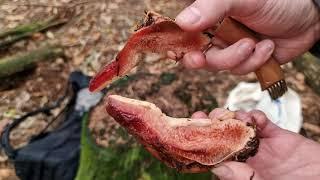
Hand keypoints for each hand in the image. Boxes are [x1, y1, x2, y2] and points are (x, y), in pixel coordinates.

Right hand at [176, 0, 319, 74]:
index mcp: (209, 15)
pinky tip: (267, 48)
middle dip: (210, 59)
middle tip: (204, 59)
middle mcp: (216, 32)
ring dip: (237, 59)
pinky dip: (253, 63)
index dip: (182, 46)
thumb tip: (182, 22)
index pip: (185, 33)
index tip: (188, 54)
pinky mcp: (244, 60)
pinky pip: (239, 71)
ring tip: (255, 44)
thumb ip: (212, 7)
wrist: (308, 18)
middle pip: (199, 56)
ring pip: (219, 66)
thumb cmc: (277, 1)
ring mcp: (229, 48)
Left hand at [191, 109, 319, 179]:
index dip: (202, 142)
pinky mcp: (277, 136)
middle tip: (203, 116)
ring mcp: (261, 146)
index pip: (215, 154)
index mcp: (240, 172)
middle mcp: (247, 158)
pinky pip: (261, 121)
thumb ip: (243, 179)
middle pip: (222, 136)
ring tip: (231, 117)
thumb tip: (218, 168)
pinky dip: (255, 115)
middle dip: (211, 124)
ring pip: (238, 125)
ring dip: (232, 117)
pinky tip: (255, 119)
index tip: (192, 129)